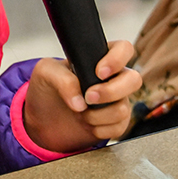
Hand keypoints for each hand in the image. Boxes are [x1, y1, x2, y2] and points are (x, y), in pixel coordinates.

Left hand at [22, 41, 139, 153]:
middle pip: (134, 80)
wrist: (43, 118)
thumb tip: (80, 102)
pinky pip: (119, 127)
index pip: (124, 49)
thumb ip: (62, 79)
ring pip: (124, 108)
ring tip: (79, 113)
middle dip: (111, 92)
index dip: (117, 60)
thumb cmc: (47, 88)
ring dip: (97, 115)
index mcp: (99, 58)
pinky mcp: (116, 122)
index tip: (98, 72)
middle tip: (88, 97)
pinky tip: (86, 124)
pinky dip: (99, 129)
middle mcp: (113, 78)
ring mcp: (117, 101)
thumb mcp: (45, 73)